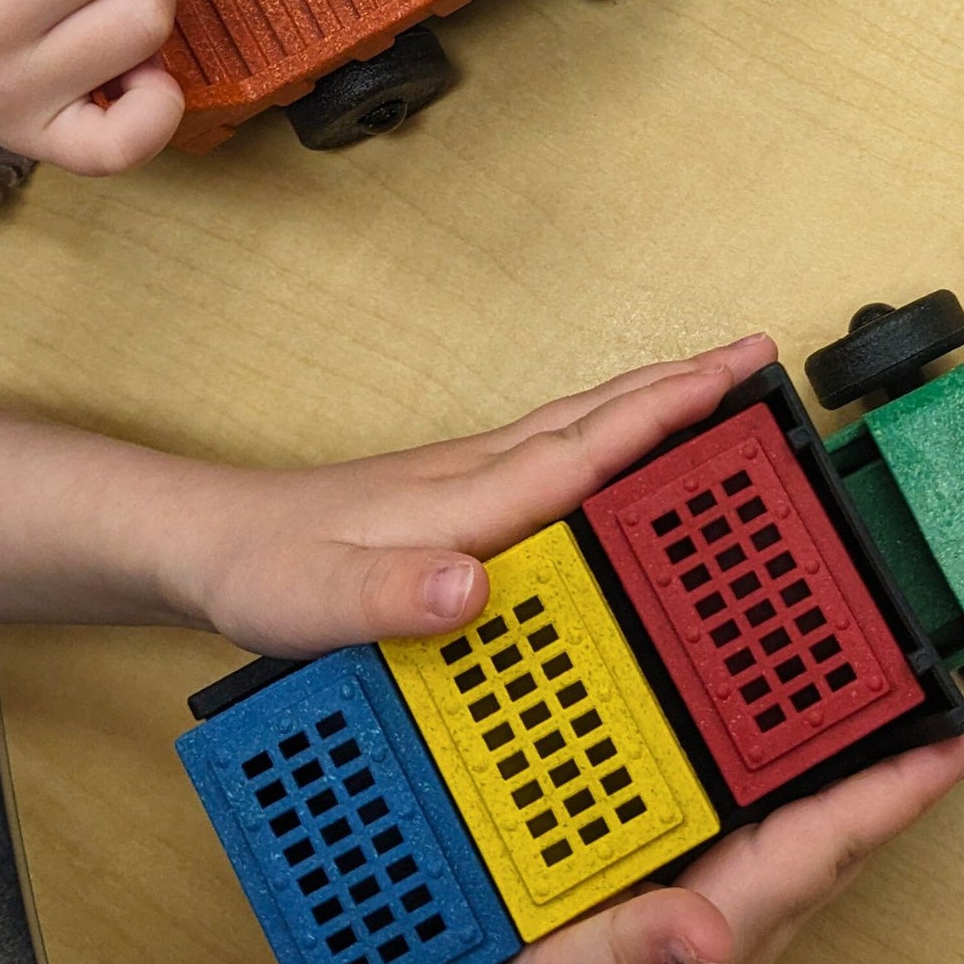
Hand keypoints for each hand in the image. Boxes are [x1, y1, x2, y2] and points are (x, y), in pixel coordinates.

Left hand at [180, 334, 779, 656]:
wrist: (205, 544)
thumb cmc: (263, 575)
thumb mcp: (314, 605)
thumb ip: (389, 598)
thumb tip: (471, 588)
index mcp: (469, 497)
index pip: (588, 445)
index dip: (668, 412)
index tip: (738, 376)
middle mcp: (481, 473)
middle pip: (603, 414)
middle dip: (685, 384)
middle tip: (758, 358)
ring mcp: (472, 477)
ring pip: (585, 424)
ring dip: (653, 401)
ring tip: (714, 389)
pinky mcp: (459, 494)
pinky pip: (560, 449)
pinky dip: (613, 432)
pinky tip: (619, 454)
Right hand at [447, 699, 963, 963]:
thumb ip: (633, 954)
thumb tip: (704, 927)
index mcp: (731, 919)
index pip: (842, 833)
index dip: (917, 778)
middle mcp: (745, 905)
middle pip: (850, 812)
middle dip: (914, 751)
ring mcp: (726, 899)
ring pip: (816, 810)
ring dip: (866, 753)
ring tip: (910, 693)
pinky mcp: (696, 891)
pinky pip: (768, 815)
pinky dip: (798, 768)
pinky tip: (799, 736)